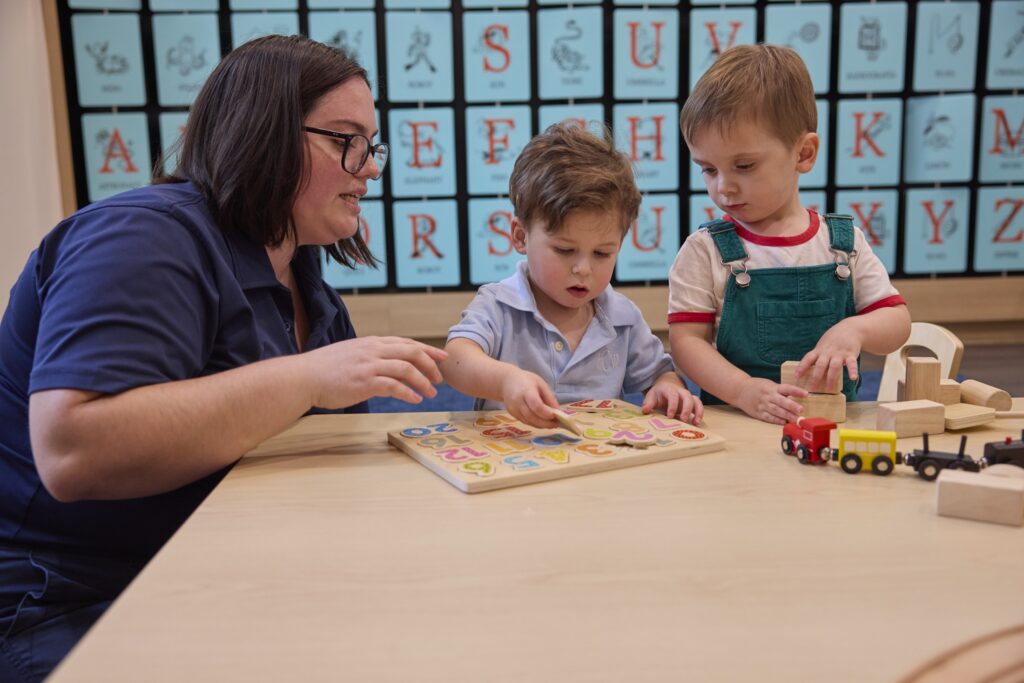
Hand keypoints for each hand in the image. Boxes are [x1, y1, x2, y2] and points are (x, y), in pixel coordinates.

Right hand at [304, 336, 446, 409]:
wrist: (303, 376)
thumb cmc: (324, 369)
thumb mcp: (351, 354)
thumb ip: (370, 357)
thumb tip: (385, 366)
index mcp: (371, 343)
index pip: (406, 342)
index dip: (427, 349)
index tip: (442, 357)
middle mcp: (373, 351)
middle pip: (412, 351)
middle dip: (431, 364)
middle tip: (440, 377)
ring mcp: (369, 365)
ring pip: (407, 368)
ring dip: (423, 381)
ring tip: (431, 393)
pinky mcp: (365, 382)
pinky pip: (394, 386)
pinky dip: (409, 393)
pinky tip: (415, 400)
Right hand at [500, 369, 560, 428]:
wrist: (506, 381)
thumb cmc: (526, 380)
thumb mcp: (541, 384)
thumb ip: (549, 398)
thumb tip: (559, 412)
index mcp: (526, 390)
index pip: (536, 405)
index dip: (546, 413)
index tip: (556, 416)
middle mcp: (518, 401)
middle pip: (532, 417)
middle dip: (546, 423)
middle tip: (557, 424)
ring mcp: (513, 409)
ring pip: (529, 422)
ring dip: (542, 425)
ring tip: (552, 424)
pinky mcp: (512, 414)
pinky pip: (525, 422)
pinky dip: (535, 424)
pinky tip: (543, 423)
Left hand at [641, 375, 703, 424]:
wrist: (665, 388)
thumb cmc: (658, 395)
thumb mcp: (651, 397)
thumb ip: (648, 403)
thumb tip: (645, 410)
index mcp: (668, 389)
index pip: (672, 395)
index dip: (672, 405)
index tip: (670, 416)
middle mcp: (680, 391)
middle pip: (687, 396)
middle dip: (686, 408)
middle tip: (683, 420)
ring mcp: (687, 397)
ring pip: (695, 400)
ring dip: (697, 411)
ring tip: (696, 423)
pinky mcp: (692, 403)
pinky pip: (699, 405)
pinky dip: (700, 413)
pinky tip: (697, 423)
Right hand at [736, 377, 807, 424]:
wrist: (740, 390)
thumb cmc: (758, 387)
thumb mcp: (769, 385)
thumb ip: (781, 391)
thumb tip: (796, 398)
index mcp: (772, 387)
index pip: (786, 388)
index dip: (796, 391)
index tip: (806, 394)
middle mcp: (768, 396)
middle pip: (781, 401)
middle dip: (791, 406)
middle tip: (801, 410)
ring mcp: (762, 405)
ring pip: (776, 411)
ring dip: (786, 415)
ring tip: (796, 419)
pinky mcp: (758, 413)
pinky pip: (768, 417)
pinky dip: (776, 420)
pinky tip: (784, 422)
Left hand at [795, 319, 863, 391]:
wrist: (850, 328)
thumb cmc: (833, 339)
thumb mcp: (822, 345)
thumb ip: (816, 356)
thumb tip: (806, 370)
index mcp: (819, 350)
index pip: (808, 359)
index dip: (801, 367)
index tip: (796, 377)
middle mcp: (828, 352)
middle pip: (820, 365)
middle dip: (815, 377)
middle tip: (812, 388)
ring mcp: (839, 353)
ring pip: (834, 366)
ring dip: (831, 378)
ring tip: (830, 389)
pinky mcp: (851, 354)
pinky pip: (852, 364)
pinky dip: (852, 371)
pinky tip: (853, 378)